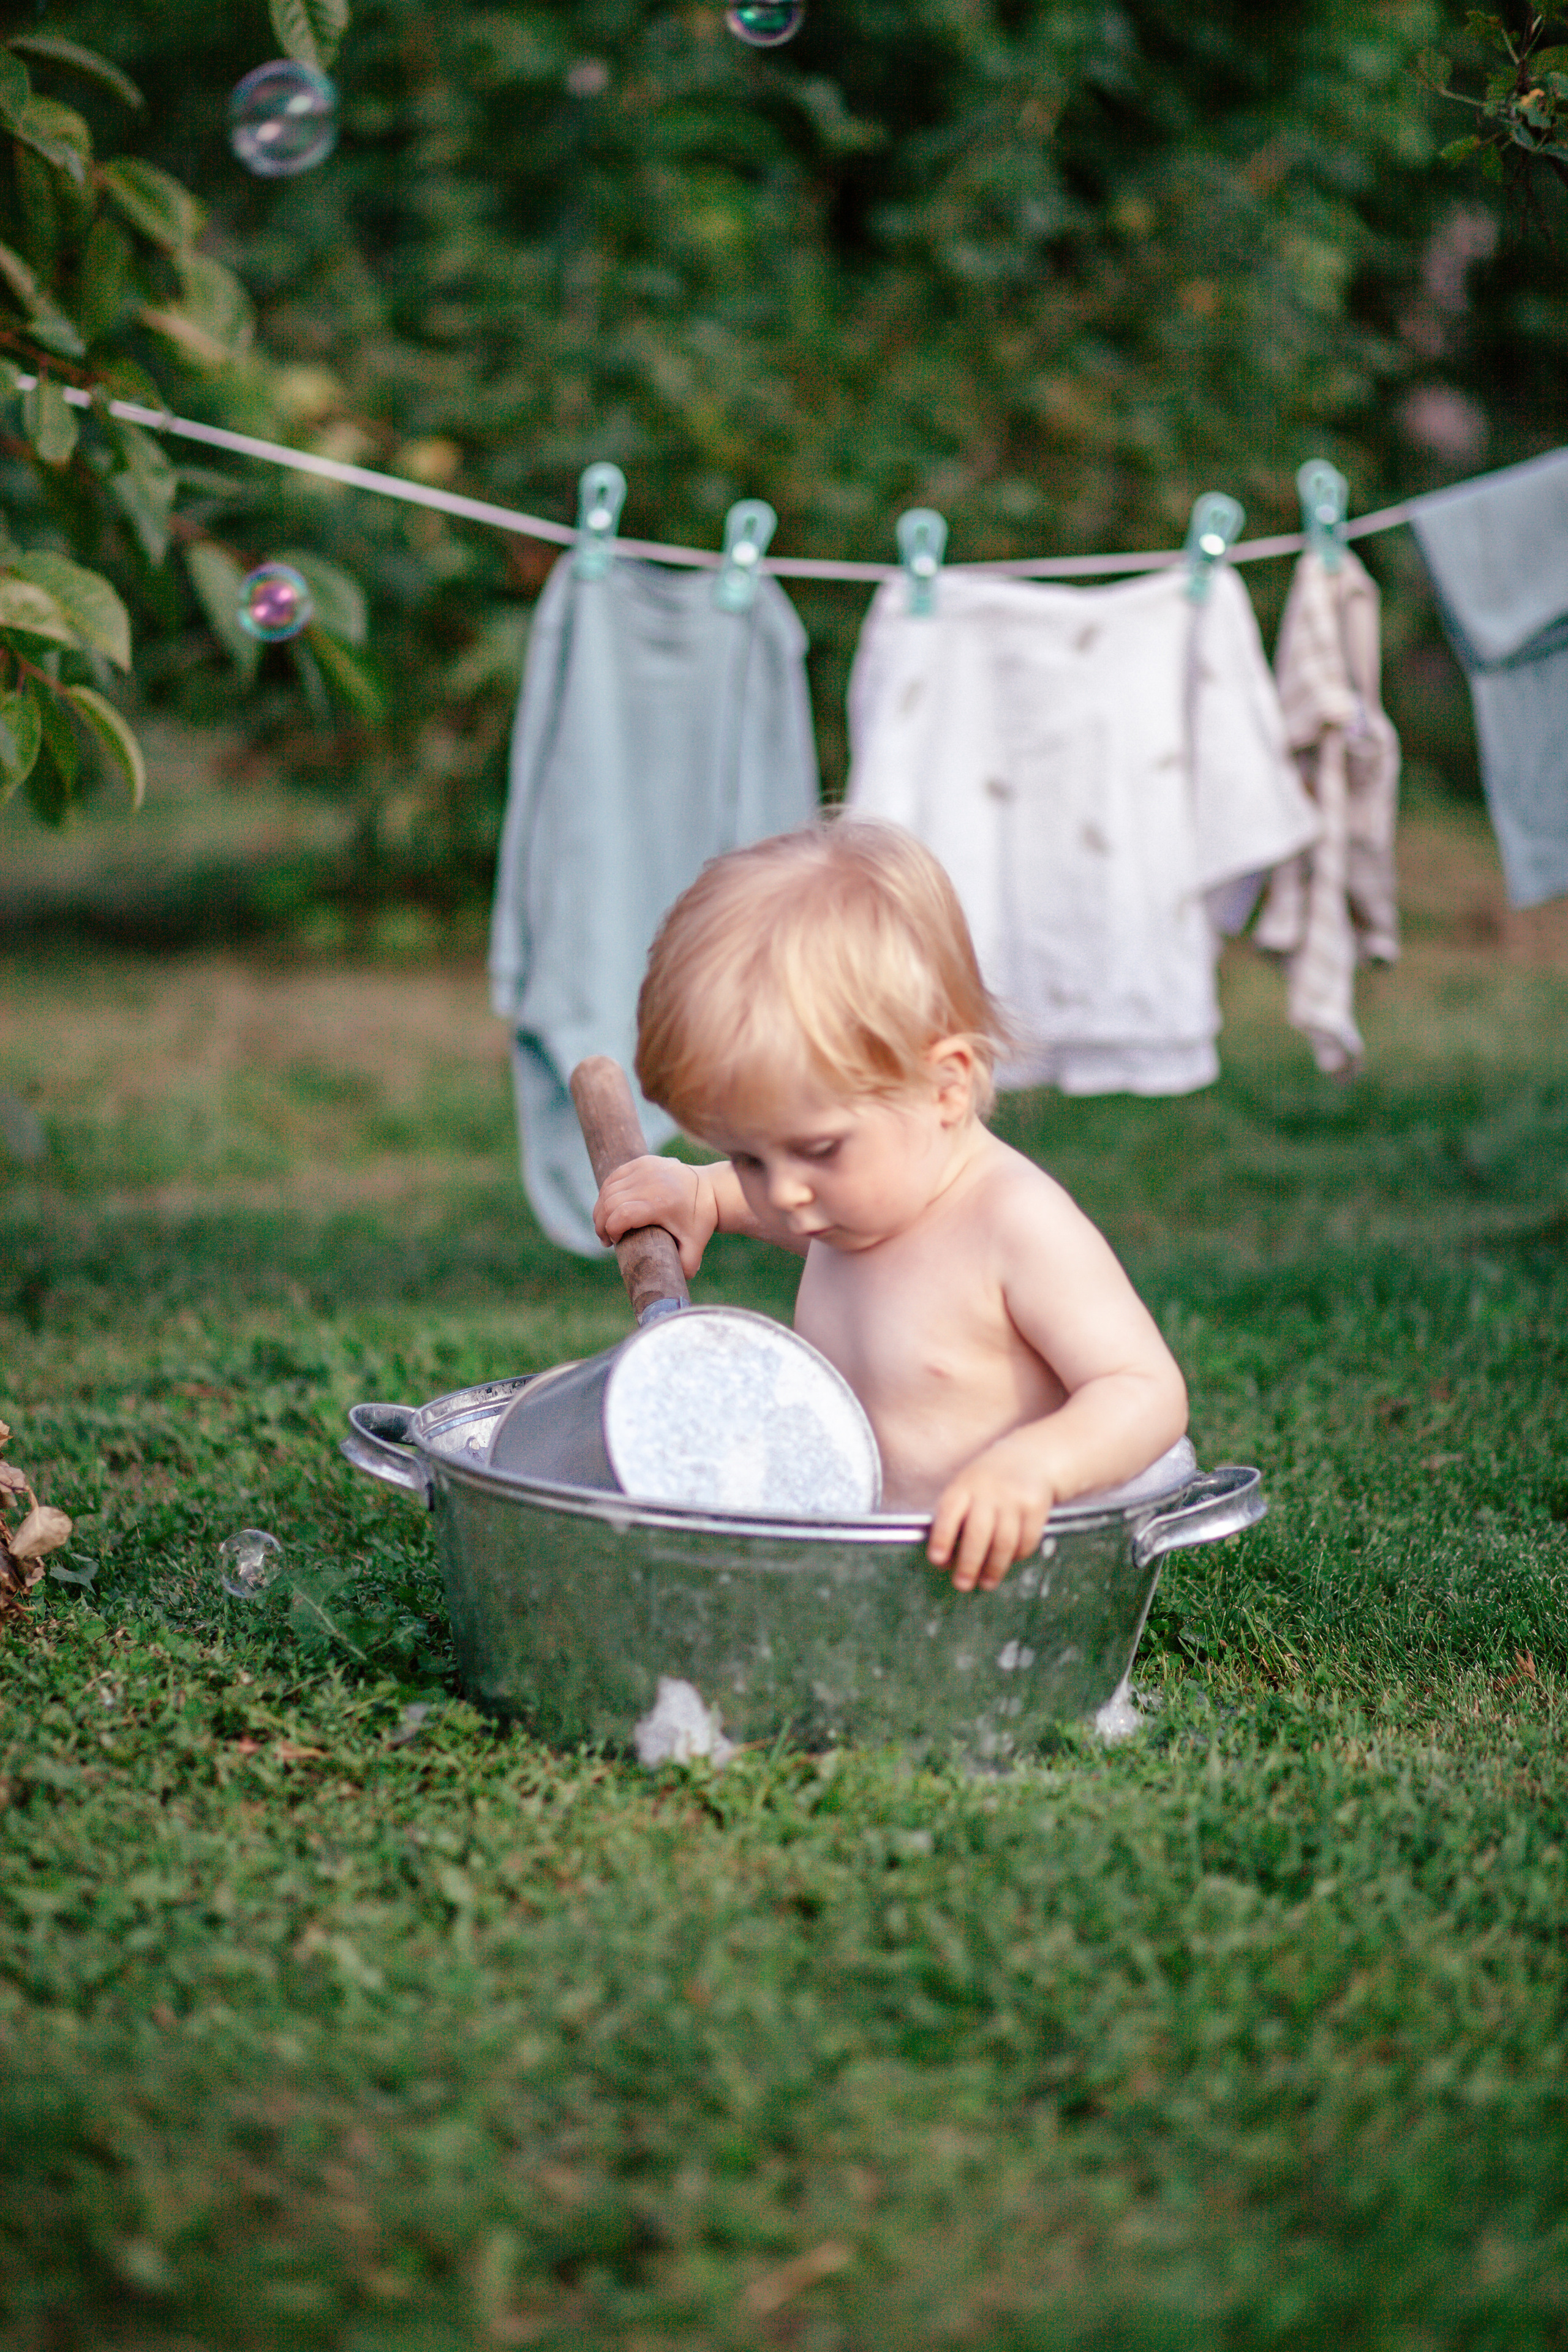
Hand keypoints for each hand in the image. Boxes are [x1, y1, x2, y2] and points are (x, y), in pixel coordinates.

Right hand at [593, 1156, 717, 1279]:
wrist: (709, 1188)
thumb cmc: (699, 1220)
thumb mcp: (695, 1246)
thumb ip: (685, 1267)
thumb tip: (673, 1289)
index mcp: (661, 1203)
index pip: (621, 1215)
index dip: (610, 1231)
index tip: (614, 1243)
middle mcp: (651, 1182)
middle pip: (609, 1203)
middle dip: (601, 1224)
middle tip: (605, 1239)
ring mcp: (645, 1168)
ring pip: (608, 1189)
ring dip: (601, 1209)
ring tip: (605, 1225)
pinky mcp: (642, 1161)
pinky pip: (614, 1177)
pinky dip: (607, 1192)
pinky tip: (609, 1207)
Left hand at [926, 1433, 1054, 1592]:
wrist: (1031, 1457)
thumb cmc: (988, 1481)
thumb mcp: (966, 1486)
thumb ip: (956, 1517)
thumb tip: (945, 1559)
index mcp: (964, 1486)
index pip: (949, 1512)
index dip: (941, 1538)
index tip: (937, 1560)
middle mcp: (988, 1491)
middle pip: (978, 1533)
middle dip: (969, 1564)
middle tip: (962, 1584)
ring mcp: (1014, 1498)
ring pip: (1004, 1542)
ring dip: (994, 1568)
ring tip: (986, 1583)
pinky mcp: (1036, 1507)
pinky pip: (1027, 1541)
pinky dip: (1017, 1556)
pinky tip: (1009, 1561)